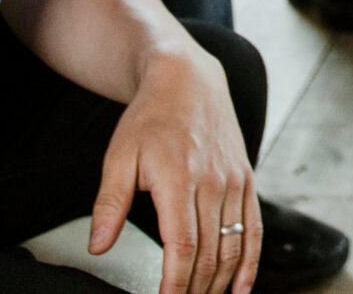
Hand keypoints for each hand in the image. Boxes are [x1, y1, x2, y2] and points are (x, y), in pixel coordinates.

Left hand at [90, 47, 260, 293]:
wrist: (188, 80)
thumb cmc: (150, 118)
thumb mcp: (119, 157)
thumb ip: (110, 205)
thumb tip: (99, 247)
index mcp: (179, 179)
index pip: (182, 248)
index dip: (175, 284)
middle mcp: (212, 183)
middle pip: (210, 254)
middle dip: (195, 290)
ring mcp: (234, 181)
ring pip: (233, 246)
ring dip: (220, 283)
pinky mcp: (246, 180)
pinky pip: (254, 228)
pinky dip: (250, 262)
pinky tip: (241, 287)